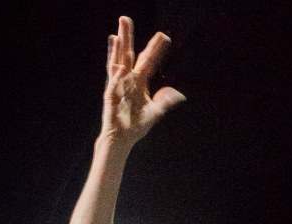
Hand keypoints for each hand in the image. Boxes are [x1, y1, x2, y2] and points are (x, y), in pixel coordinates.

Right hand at [100, 16, 185, 149]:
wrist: (122, 138)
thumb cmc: (137, 125)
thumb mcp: (156, 112)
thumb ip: (165, 101)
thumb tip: (179, 94)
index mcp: (140, 82)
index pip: (148, 60)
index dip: (156, 48)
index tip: (164, 36)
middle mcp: (128, 79)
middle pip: (129, 53)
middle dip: (128, 36)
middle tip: (126, 18)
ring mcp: (118, 83)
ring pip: (118, 59)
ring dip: (119, 44)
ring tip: (119, 28)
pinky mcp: (111, 92)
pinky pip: (113, 76)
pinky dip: (115, 65)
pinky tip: (117, 54)